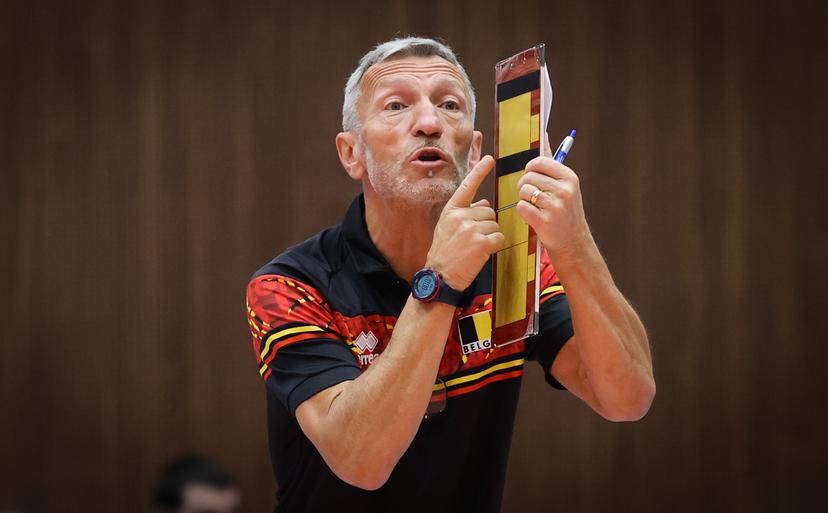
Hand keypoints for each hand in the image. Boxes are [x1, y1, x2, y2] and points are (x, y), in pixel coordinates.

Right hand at [426, 155, 503, 289]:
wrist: (440, 276)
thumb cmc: (445, 252)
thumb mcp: (448, 227)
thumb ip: (465, 213)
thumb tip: (485, 203)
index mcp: (451, 210)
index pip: (467, 186)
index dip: (479, 171)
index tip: (489, 159)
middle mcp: (460, 216)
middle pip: (489, 210)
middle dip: (486, 223)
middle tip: (473, 239)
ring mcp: (470, 229)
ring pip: (495, 224)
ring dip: (490, 235)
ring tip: (475, 247)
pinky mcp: (481, 243)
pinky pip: (498, 237)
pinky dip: (494, 245)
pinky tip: (482, 253)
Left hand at [515, 137, 589, 256]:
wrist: (572, 242)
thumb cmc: (565, 210)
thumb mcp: (565, 185)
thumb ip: (552, 161)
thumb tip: (544, 134)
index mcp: (569, 178)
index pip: (539, 161)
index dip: (530, 168)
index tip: (532, 177)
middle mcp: (564, 190)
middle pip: (528, 176)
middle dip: (524, 185)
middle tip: (532, 196)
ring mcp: (555, 206)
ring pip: (523, 191)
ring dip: (523, 199)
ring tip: (534, 206)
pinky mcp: (544, 221)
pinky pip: (521, 207)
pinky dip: (523, 212)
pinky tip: (532, 216)